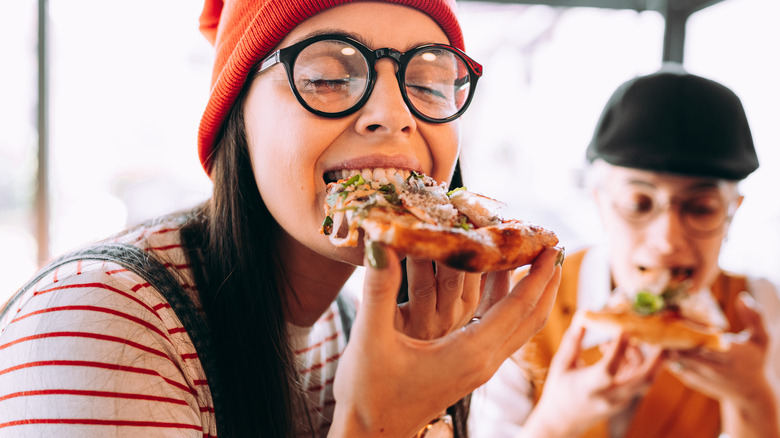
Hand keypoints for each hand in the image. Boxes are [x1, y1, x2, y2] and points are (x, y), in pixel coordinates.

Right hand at [329, 244, 561, 437]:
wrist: (370, 435)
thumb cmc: (368, 392)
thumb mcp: (371, 338)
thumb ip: (378, 289)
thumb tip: (381, 240)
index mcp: (469, 353)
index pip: (518, 306)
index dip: (539, 273)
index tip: (552, 242)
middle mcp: (483, 362)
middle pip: (531, 317)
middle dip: (547, 281)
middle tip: (554, 245)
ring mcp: (479, 369)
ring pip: (520, 327)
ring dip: (533, 294)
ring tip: (536, 261)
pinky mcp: (469, 371)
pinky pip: (502, 333)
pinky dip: (511, 307)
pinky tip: (499, 287)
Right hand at [523, 317, 664, 437]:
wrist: (562, 421)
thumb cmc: (558, 390)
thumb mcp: (562, 364)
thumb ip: (573, 340)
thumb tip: (583, 316)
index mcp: (588, 387)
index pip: (608, 369)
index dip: (619, 349)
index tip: (624, 329)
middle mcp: (608, 397)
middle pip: (642, 380)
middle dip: (657, 361)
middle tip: (664, 341)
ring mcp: (619, 402)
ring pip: (644, 381)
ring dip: (645, 359)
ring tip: (630, 341)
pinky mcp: (623, 402)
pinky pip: (638, 382)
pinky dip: (636, 366)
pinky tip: (623, 354)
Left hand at [669, 292, 779, 436]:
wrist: (749, 394)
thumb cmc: (755, 361)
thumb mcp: (762, 340)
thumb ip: (755, 317)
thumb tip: (742, 297)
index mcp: (728, 354)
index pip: (700, 338)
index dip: (685, 325)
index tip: (674, 311)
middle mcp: (711, 367)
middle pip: (682, 347)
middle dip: (669, 332)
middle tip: (657, 316)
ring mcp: (698, 375)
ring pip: (673, 356)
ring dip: (664, 342)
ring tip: (654, 326)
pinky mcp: (690, 380)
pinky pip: (671, 364)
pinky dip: (664, 352)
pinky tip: (659, 338)